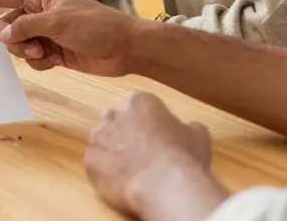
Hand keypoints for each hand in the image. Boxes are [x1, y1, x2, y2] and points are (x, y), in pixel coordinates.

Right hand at [0, 0, 139, 76]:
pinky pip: (31, 59)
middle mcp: (38, 13)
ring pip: (17, 45)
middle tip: (28, 45)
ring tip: (44, 53)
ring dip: (26, 52)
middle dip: (11, 39)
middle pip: (7, 26)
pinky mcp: (52, 52)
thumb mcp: (57, 22)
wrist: (125, 48)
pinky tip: (53, 61)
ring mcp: (45, 33)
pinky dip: (38, 62)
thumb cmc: (95, 25)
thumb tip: (2, 36)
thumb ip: (25, 27)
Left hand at [85, 91, 225, 219]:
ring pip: (103, 143)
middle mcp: (112, 113)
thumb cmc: (184, 156)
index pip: (139, 106)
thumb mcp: (197, 133)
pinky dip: (106, 173)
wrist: (165, 184)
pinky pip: (96, 165)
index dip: (149, 123)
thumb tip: (184, 130)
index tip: (157, 137)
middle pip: (116, 121)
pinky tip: (123, 183)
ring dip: (114, 154)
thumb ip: (184, 125)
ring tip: (133, 172)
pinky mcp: (89, 161)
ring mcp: (97, 137)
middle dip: (127, 135)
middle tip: (143, 154)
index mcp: (138, 101)